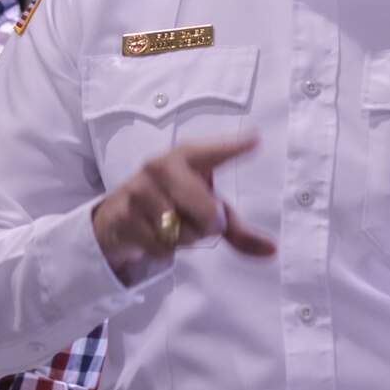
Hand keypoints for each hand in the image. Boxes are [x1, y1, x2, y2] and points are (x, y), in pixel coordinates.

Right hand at [90, 136, 274, 282]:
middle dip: (210, 225)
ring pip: (184, 233)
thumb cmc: (172, 203)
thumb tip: (272, 249)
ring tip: (170, 224)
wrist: (116, 216)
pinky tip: (154, 234)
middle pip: (208, 212)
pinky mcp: (126, 215)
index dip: (235, 147)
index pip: (215, 153)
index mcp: (187, 156)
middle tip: (202, 219)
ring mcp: (141, 190)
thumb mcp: (204, 207)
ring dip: (184, 239)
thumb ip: (237, 228)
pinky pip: (164, 248)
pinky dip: (166, 250)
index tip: (256, 139)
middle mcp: (161, 166)